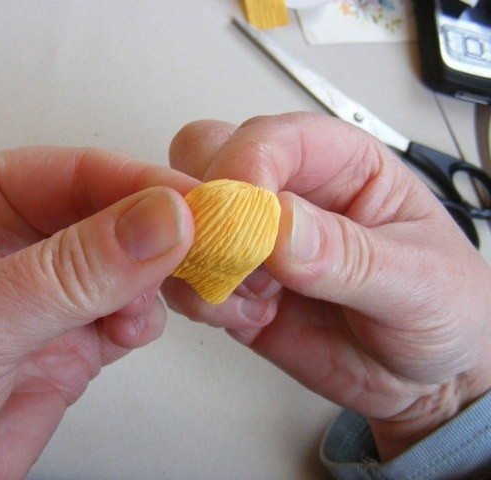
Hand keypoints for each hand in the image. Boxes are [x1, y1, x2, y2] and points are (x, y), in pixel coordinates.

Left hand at [0, 147, 194, 479]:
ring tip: (152, 301)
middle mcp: (26, 242)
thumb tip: (159, 220)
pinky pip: (134, 311)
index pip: (79, 173)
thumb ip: (70, 270)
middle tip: (207, 246)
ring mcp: (56, 293)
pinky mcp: (79, 339)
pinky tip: (132, 330)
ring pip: (135, 262)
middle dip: (162, 231)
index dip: (141, 183)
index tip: (195, 206)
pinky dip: (148, 317)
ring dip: (158, 277)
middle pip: (117, 211)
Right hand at [162, 112, 490, 459]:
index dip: (248, 164)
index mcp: (341, 164)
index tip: (243, 209)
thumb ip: (349, 254)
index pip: (275, 138)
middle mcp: (289, 194)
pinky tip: (254, 318)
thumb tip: (281, 225)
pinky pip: (190, 279)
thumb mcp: (419, 281)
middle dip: (204, 200)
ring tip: (255, 296)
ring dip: (200, 257)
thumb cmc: (443, 310)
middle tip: (230, 248)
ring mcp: (256, 241)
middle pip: (208, 156)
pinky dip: (204, 299)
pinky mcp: (237, 287)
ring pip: (186, 218)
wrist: (427, 381)